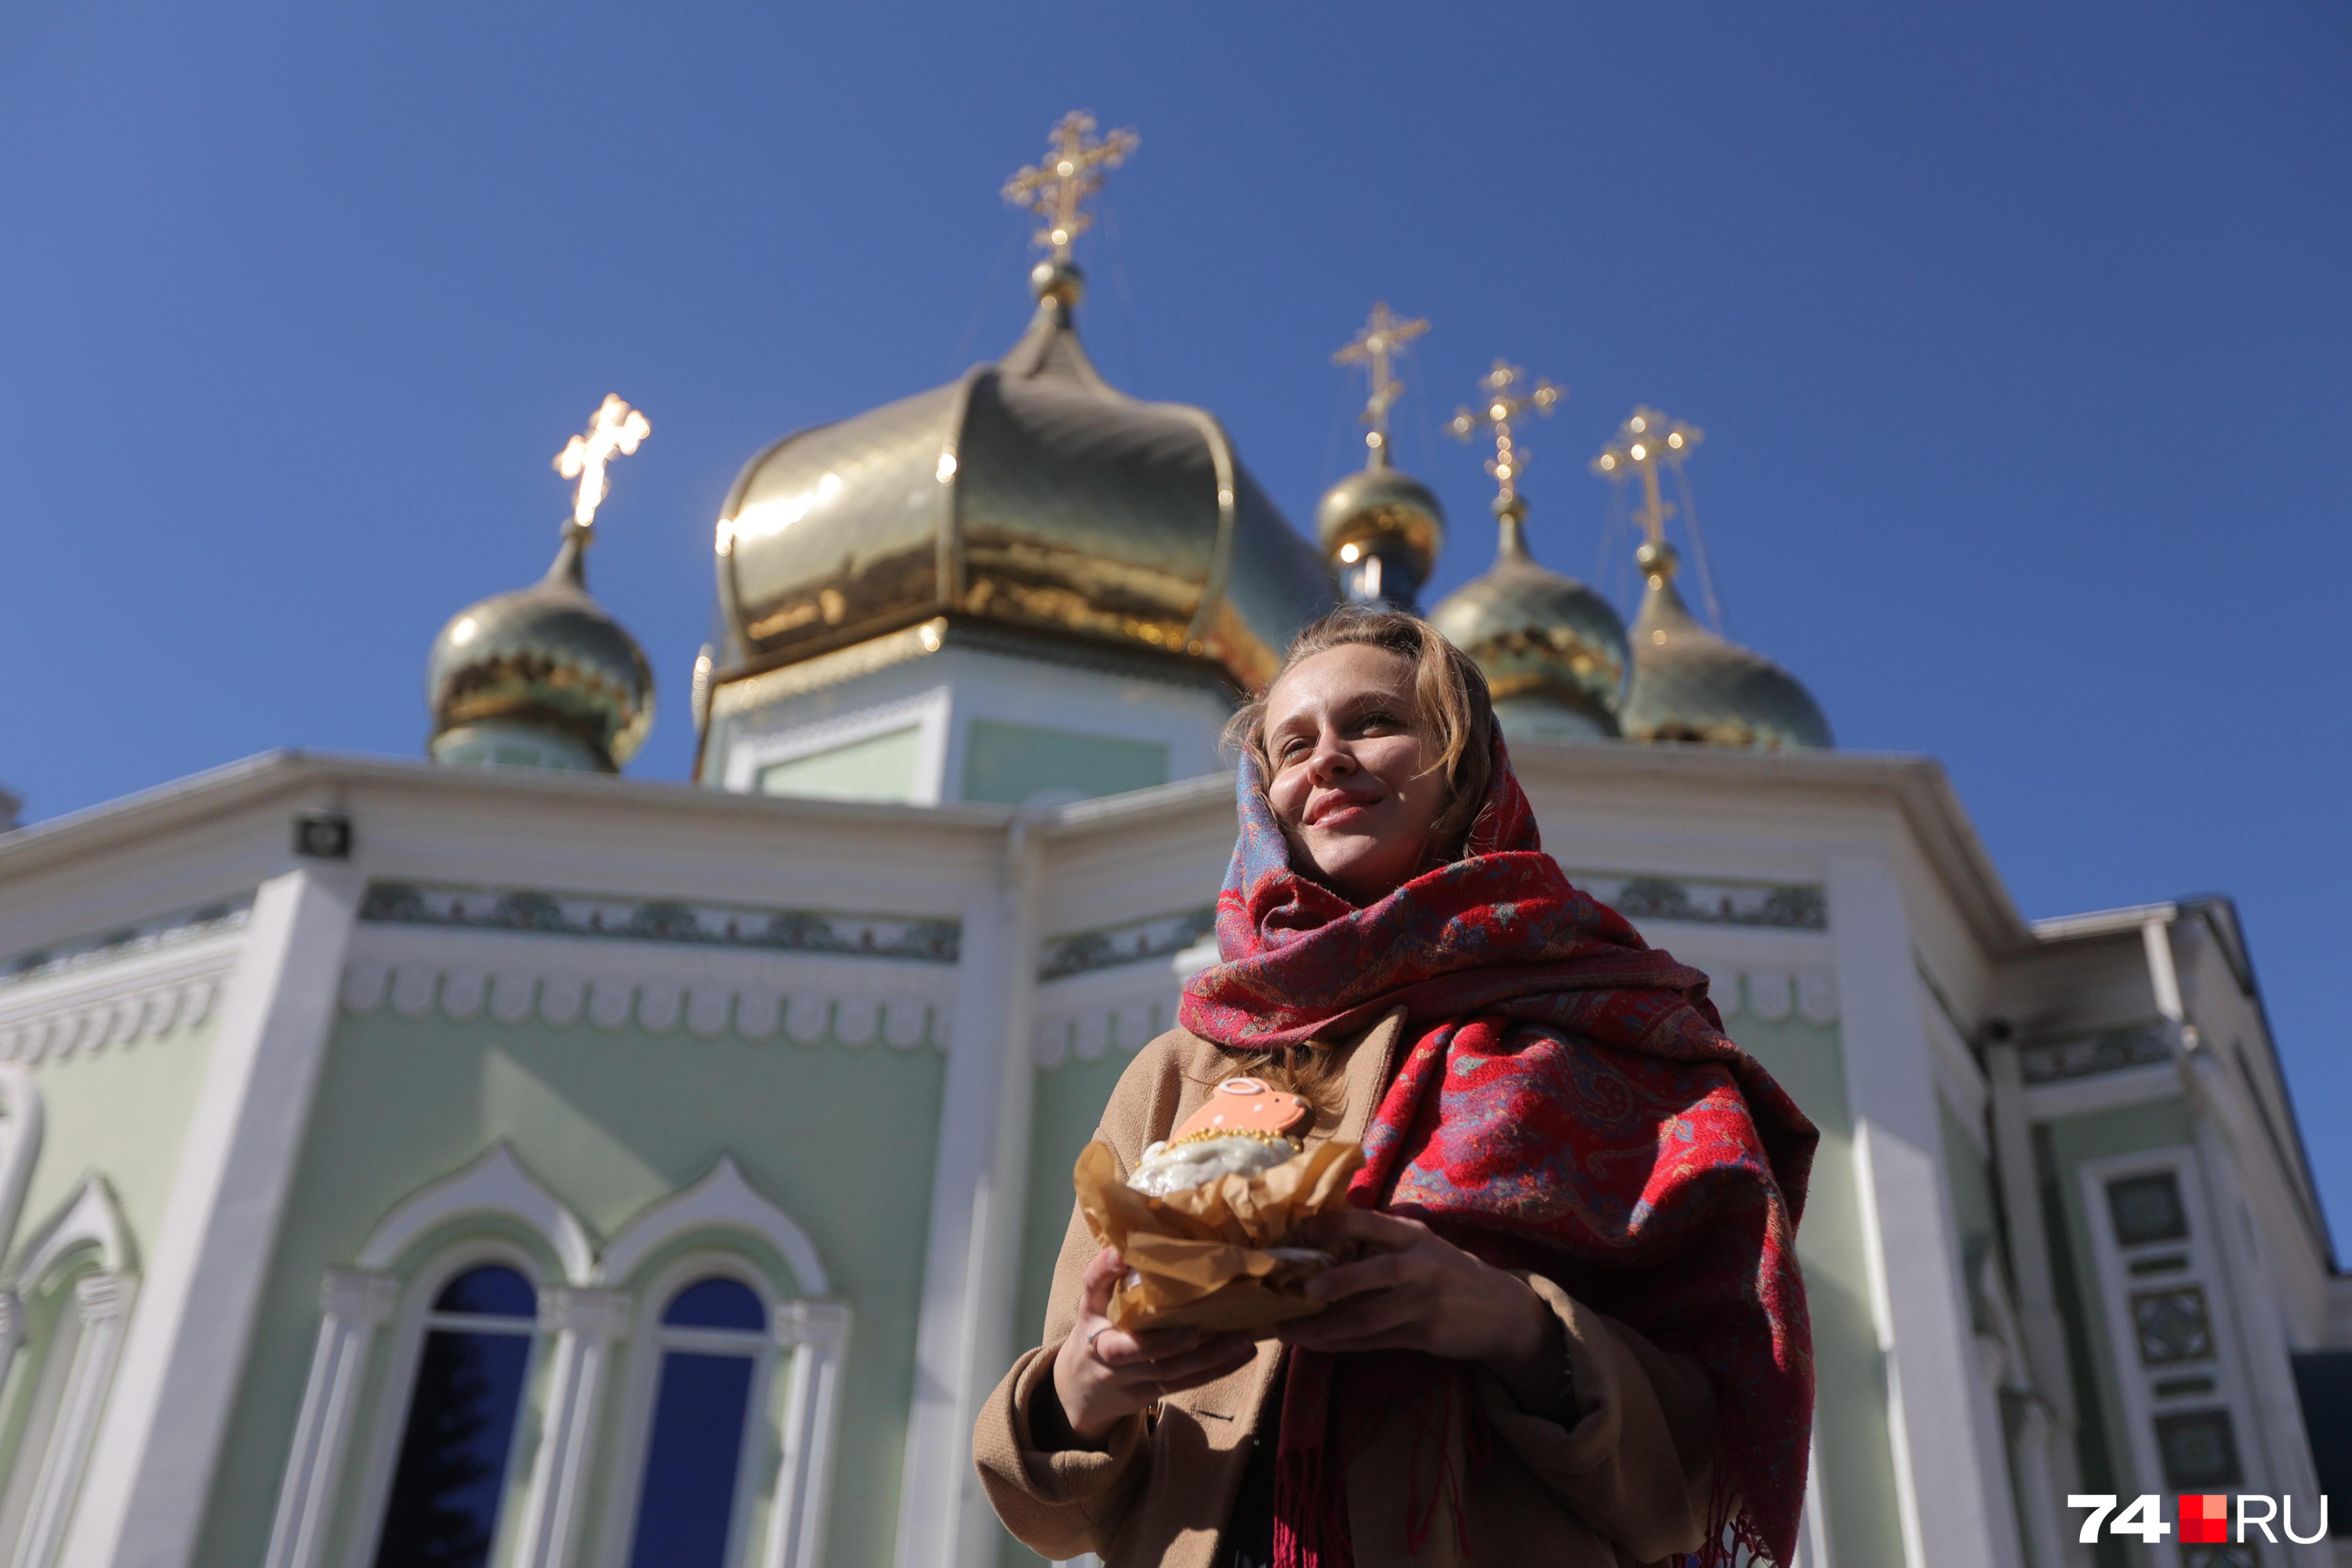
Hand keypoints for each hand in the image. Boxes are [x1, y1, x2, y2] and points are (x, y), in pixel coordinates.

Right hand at [1047, 1247, 1256, 1444]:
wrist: (1081, 1386)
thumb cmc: (1099, 1328)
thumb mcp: (1098, 1300)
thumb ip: (1114, 1272)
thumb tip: (1146, 1234)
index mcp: (1092, 1311)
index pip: (1092, 1288)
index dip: (1103, 1271)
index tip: (1120, 1255)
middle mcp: (1102, 1347)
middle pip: (1127, 1350)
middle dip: (1161, 1343)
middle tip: (1194, 1332)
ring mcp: (1125, 1377)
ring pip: (1166, 1371)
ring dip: (1207, 1358)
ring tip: (1242, 1340)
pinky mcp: (1148, 1393)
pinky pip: (1184, 1383)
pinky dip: (1216, 1370)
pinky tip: (1244, 1354)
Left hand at [1276, 1210, 1560, 1405]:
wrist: (1501, 1310)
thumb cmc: (1447, 1272)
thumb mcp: (1422, 1246)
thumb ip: (1382, 1243)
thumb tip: (1319, 1243)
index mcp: (1413, 1236)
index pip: (1371, 1223)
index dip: (1336, 1225)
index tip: (1301, 1230)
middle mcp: (1421, 1265)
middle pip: (1377, 1272)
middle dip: (1337, 1282)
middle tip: (1300, 1290)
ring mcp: (1425, 1302)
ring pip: (1369, 1317)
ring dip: (1325, 1327)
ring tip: (1288, 1330)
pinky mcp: (1425, 1334)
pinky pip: (1375, 1341)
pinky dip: (1341, 1344)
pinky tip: (1315, 1344)